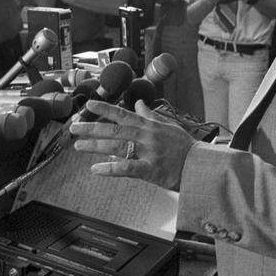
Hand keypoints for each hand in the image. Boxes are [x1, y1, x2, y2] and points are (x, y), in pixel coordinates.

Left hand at [70, 100, 197, 190]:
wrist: (200, 166)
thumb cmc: (184, 147)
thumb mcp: (168, 126)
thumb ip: (151, 115)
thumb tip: (139, 104)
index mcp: (149, 125)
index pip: (123, 114)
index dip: (105, 108)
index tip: (88, 104)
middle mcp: (146, 136)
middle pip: (115, 130)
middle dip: (92, 128)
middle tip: (74, 128)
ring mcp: (148, 153)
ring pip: (117, 147)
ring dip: (96, 146)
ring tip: (79, 146)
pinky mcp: (150, 170)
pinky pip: (126, 168)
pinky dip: (110, 168)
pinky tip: (96, 170)